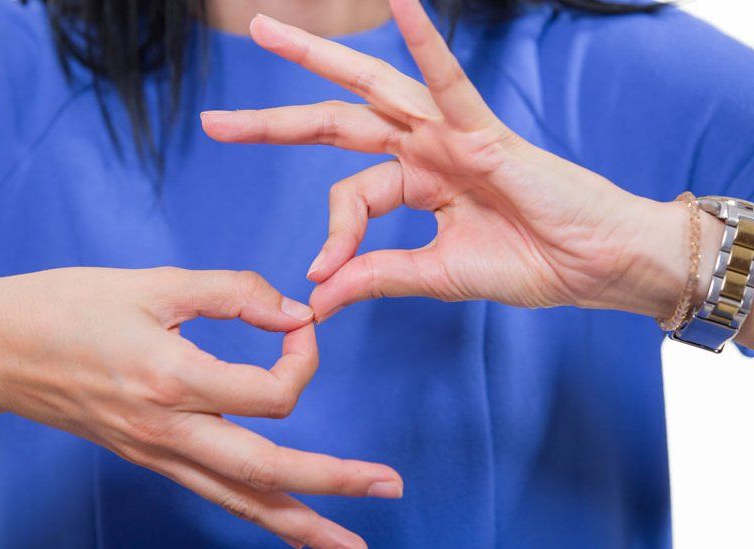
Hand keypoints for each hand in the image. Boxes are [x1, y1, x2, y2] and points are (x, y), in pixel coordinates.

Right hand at [0, 267, 398, 548]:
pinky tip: (281, 523)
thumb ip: (232, 292)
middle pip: (269, 471)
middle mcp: (168, 430)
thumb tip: (293, 312)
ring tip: (348, 543)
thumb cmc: (67, 306)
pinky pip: (211, 492)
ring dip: (300, 523)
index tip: (300, 325)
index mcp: (173, 378)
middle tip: (388, 487)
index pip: (273, 391)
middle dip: (333, 484)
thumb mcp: (154, 282)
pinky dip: (254, 511)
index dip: (305, 358)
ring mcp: (156, 453)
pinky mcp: (147, 457)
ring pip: (239, 500)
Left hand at [201, 0, 696, 320]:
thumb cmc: (532, 263)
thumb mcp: (436, 275)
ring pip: (373, 89)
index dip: (330, 236)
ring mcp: (450, 134)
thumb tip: (316, 297)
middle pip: (335, 122)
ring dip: (319, 58)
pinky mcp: (486, 133)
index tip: (323, 278)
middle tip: (214, 121)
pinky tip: (399, 2)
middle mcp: (424, 147)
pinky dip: (425, 45)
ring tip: (268, 32)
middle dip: (273, 121)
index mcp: (415, 181)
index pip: (349, 195)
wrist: (596, 268)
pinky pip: (450, 82)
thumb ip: (375, 276)